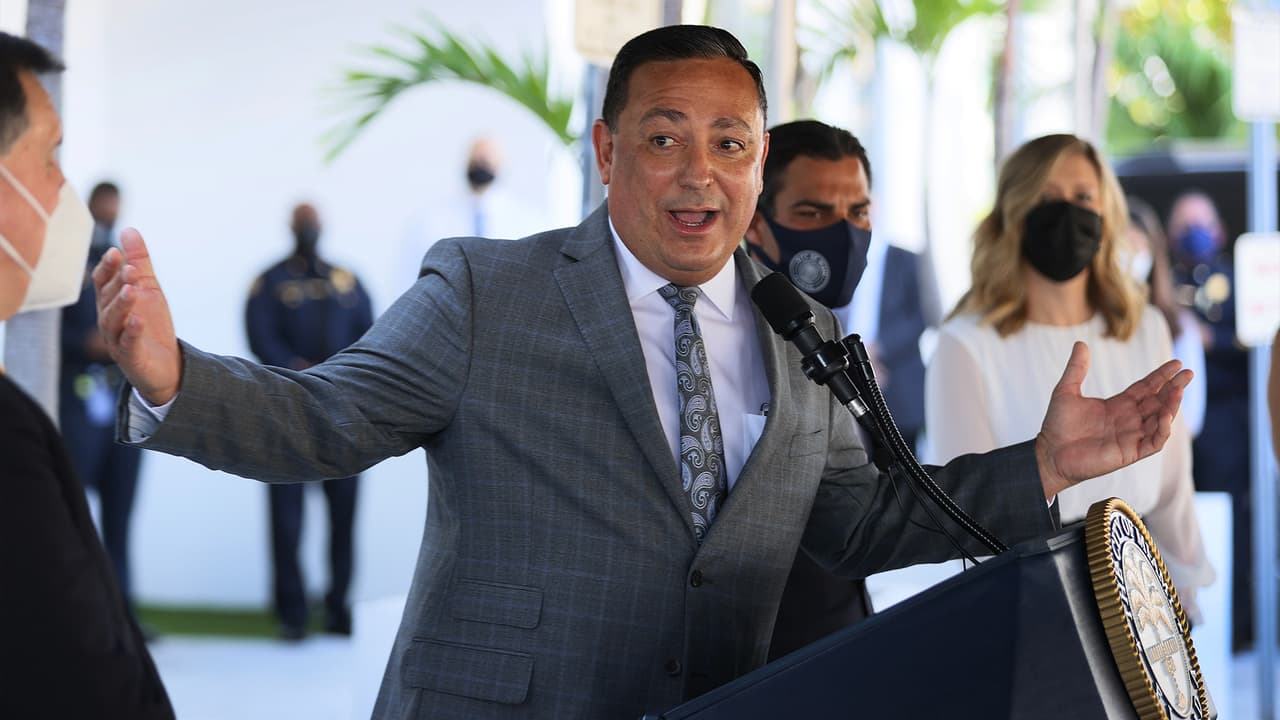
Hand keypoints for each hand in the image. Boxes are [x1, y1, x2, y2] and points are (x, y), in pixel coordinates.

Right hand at [93, 228, 181, 404]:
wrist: (166, 364)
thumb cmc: (151, 324)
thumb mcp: (148, 288)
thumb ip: (139, 261)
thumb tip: (129, 229)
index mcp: (110, 302)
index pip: (102, 282)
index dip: (107, 267)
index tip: (116, 252)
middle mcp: (109, 320)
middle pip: (107, 299)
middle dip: (118, 283)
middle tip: (131, 269)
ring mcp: (117, 339)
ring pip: (113, 321)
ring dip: (122, 304)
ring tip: (132, 290)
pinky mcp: (131, 357)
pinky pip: (128, 343)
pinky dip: (132, 331)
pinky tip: (139, 320)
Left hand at [1035, 341, 1190, 497]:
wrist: (1050, 453)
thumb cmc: (1057, 425)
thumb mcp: (1066, 391)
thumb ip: (1076, 369)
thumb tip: (1080, 343)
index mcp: (1118, 404)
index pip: (1146, 387)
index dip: (1161, 376)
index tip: (1176, 364)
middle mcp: (1129, 419)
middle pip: (1158, 401)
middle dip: (1174, 387)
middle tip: (1188, 373)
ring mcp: (1132, 436)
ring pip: (1161, 420)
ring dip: (1171, 406)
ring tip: (1178, 391)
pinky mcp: (1130, 452)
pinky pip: (1154, 441)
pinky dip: (1163, 430)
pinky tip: (1165, 416)